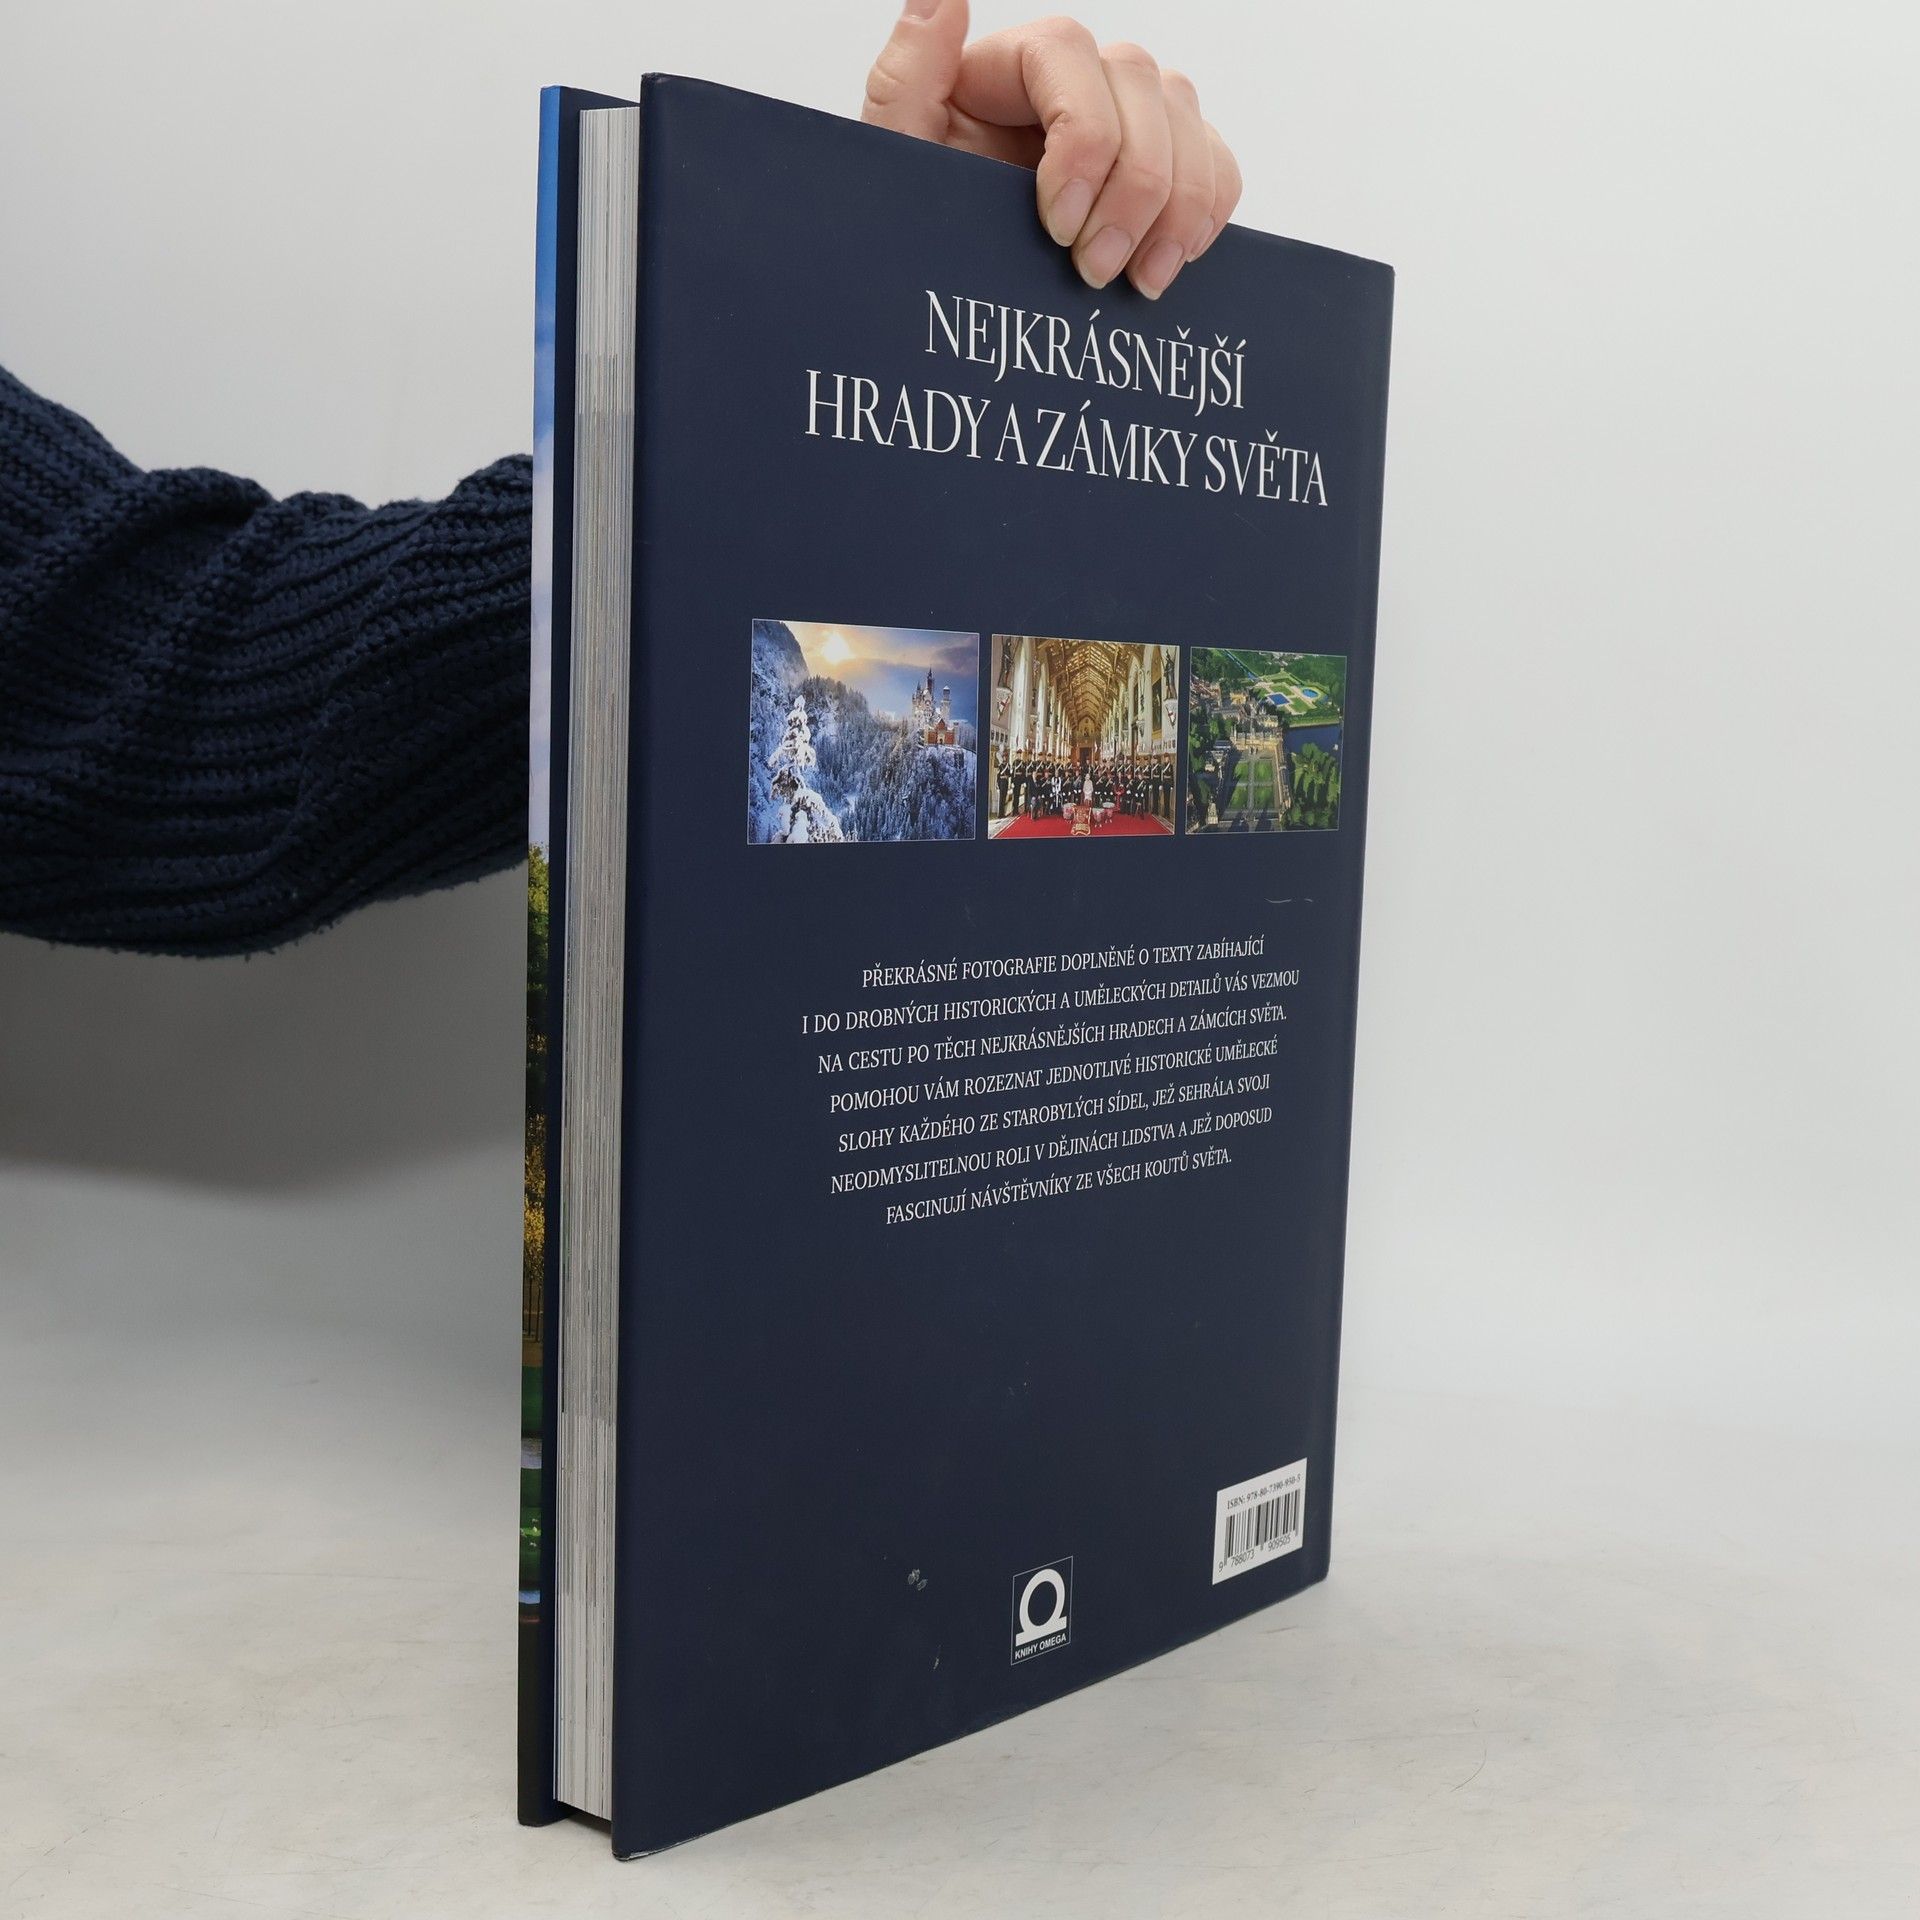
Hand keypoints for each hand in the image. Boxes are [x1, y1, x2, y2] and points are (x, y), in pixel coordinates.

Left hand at [861, 0, 1241, 299]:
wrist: (952, 320)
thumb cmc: (915, 242)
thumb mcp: (895, 170)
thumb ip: (906, 78)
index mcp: (1006, 72)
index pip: (1067, 52)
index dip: (1082, 137)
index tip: (1059, 226)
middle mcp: (1072, 87)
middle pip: (1141, 83)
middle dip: (1134, 188)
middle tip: (1095, 272)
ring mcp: (1124, 127)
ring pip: (1187, 122)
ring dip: (1178, 208)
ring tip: (1139, 282)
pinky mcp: (1160, 175)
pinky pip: (1215, 167)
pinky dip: (1206, 214)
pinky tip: (1168, 265)